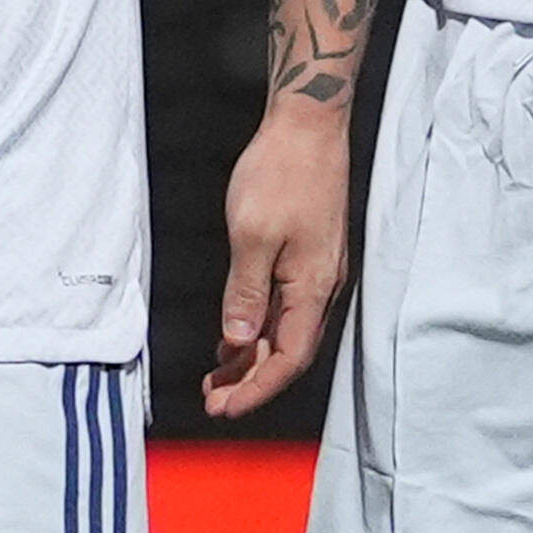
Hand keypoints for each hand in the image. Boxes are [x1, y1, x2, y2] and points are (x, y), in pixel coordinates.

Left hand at [203, 103, 352, 416]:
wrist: (308, 125)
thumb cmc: (284, 171)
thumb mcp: (252, 235)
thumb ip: (246, 293)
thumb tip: (238, 340)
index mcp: (311, 288)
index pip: (287, 358)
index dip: (256, 389)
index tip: (225, 408)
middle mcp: (320, 286)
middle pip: (287, 352)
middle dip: (250, 381)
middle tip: (212, 400)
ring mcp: (315, 271)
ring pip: (284, 331)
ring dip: (250, 357)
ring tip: (216, 376)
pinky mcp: (307, 256)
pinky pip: (284, 307)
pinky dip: (257, 327)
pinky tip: (234, 334)